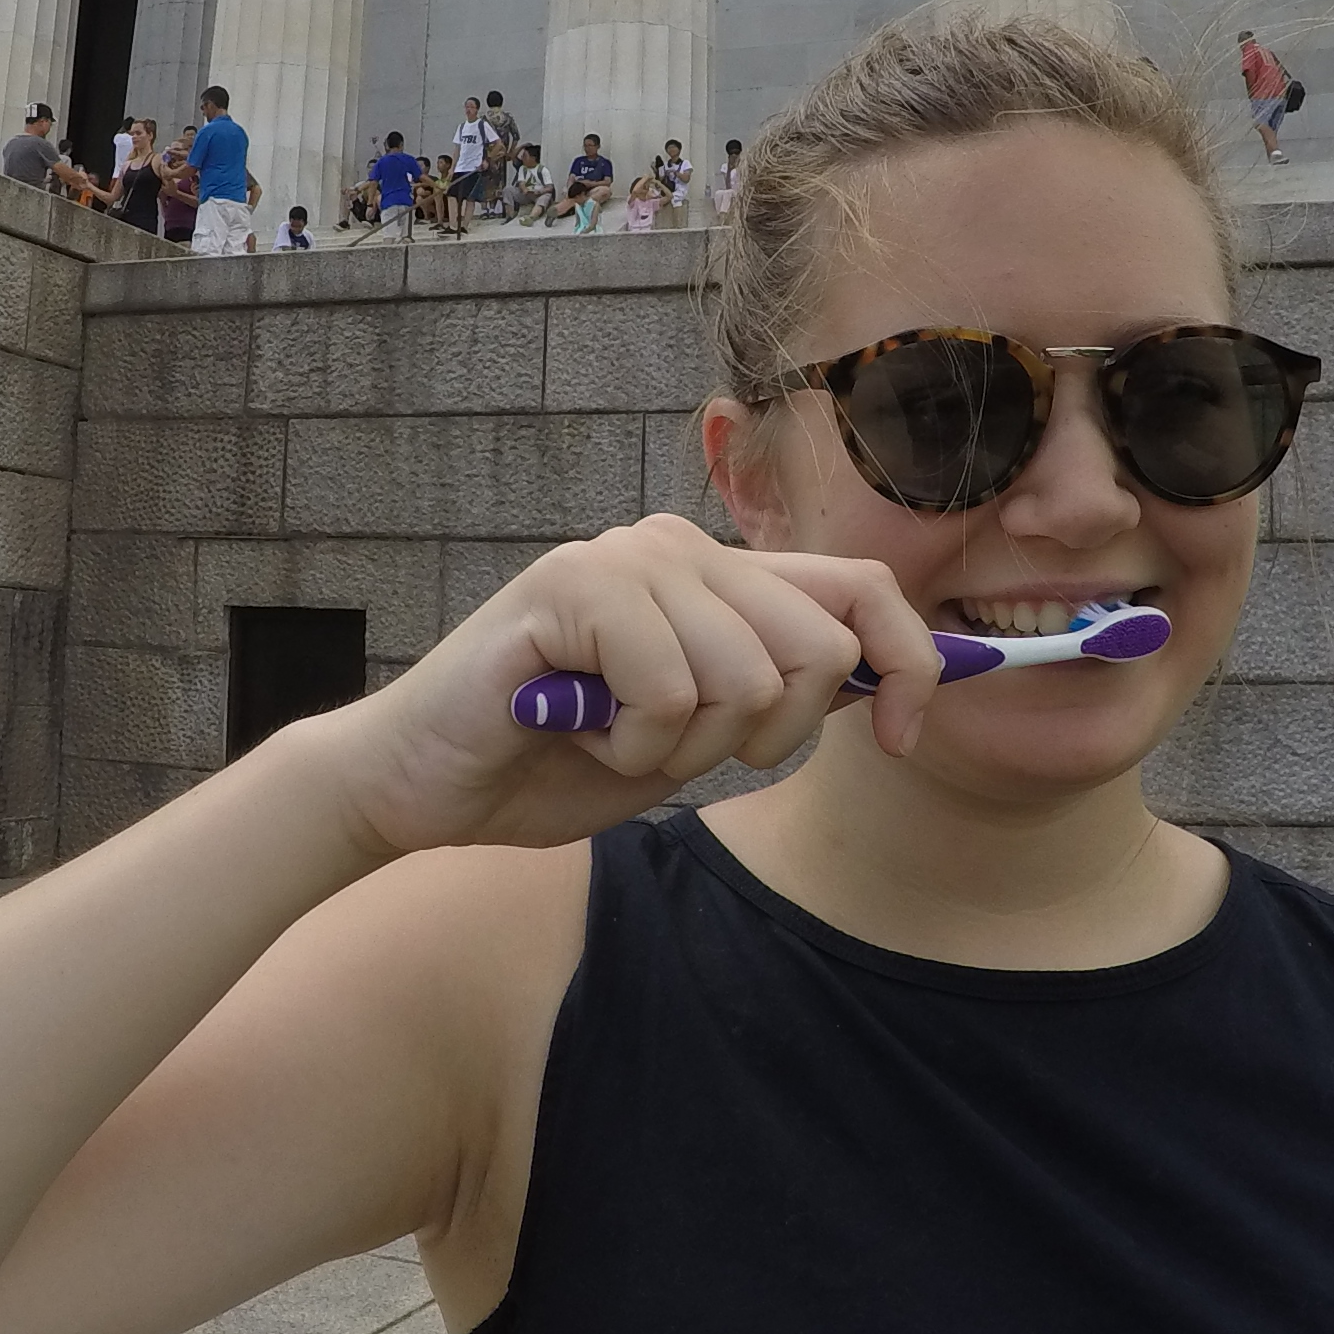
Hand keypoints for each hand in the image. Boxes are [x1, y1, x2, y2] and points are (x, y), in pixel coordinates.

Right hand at [306, 515, 941, 861]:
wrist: (421, 784)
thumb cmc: (555, 763)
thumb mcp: (697, 739)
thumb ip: (779, 697)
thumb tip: (897, 681)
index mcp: (718, 577)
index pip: (861, 589)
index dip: (912, 661)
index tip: (905, 737)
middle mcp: (679, 548)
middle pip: (819, 645)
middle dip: (769, 737)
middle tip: (680, 753)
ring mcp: (626, 558)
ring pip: (746, 678)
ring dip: (683, 751)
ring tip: (611, 739)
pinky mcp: (573, 585)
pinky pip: (670, 690)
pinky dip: (632, 746)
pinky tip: (574, 732)